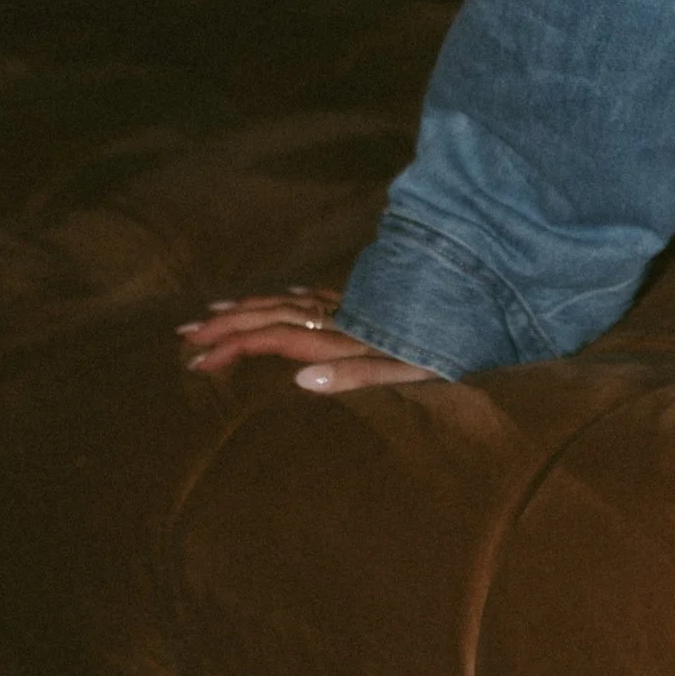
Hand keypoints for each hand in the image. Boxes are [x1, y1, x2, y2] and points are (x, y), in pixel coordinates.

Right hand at [177, 286, 442, 394]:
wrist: (489, 304)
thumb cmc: (452, 349)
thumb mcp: (410, 371)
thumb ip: (357, 375)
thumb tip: (301, 380)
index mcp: (345, 338)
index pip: (275, 338)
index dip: (234, 345)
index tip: (197, 359)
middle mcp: (344, 318)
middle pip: (273, 314)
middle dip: (227, 322)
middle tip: (185, 333)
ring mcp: (355, 307)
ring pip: (289, 301)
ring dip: (250, 306)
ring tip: (214, 310)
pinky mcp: (370, 302)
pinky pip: (315, 296)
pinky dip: (287, 297)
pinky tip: (281, 295)